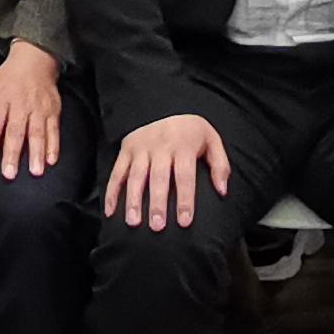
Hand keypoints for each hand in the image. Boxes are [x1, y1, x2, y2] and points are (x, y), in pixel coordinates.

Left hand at [0, 39, 62, 181]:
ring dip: (36, 153)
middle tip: (9, 174)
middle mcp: (21, 103)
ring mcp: (39, 107)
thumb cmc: (7, 81)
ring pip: (37, 132)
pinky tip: (51, 160)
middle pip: (16, 131)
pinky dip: (54, 145)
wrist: (34, 61)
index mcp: (1, 99)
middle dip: (12, 153)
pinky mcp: (53, 110)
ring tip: (35, 172)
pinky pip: (54, 130)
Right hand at [106, 111, 230, 231]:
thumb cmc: (191, 133)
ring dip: (133, 200)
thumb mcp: (212, 140)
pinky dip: (112, 192)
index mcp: (183, 144)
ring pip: (135, 176)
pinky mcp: (126, 149)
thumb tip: (222, 190)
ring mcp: (141, 147)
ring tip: (134, 223)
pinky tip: (111, 212)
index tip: (184, 221)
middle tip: (157, 227)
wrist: (166, 106)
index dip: (185, 199)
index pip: (184, 174)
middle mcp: (160, 145)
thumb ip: (220, 165)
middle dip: (157, 203)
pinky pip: (117, 172)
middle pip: (158, 177)